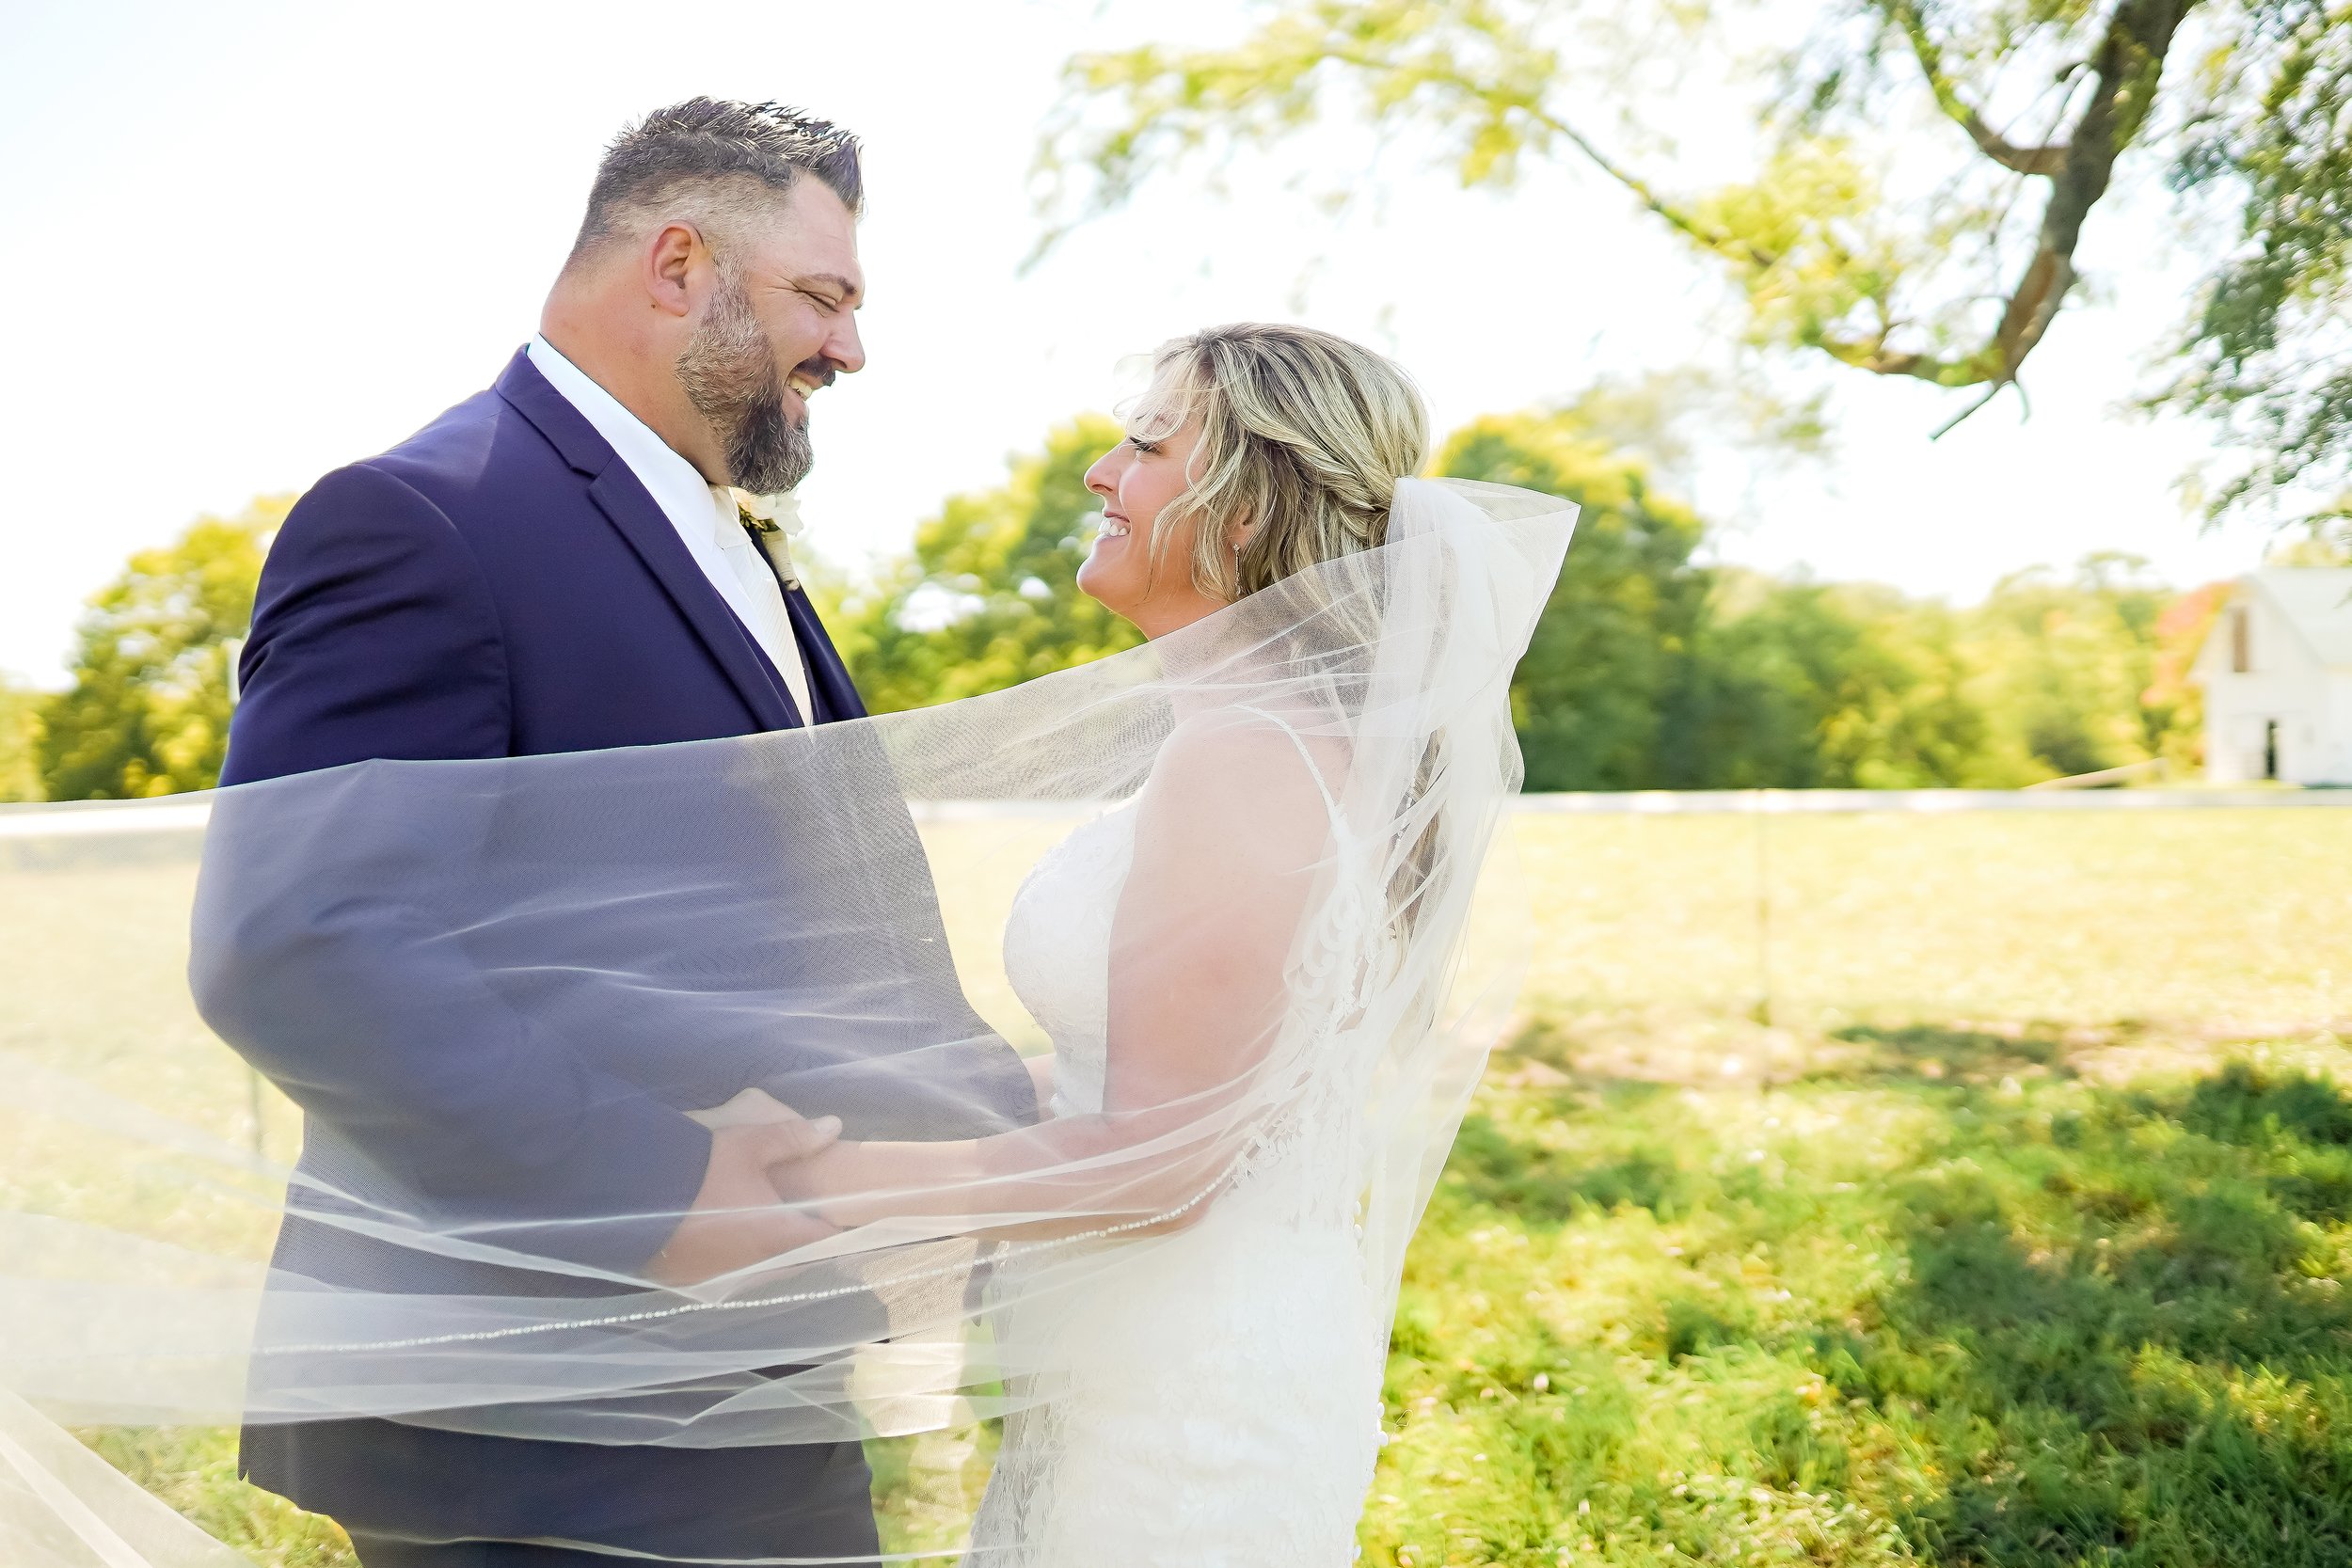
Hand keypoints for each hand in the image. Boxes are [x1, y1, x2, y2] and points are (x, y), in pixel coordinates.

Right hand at [646, 1104, 841, 1286]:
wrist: (633, 1190)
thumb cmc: (702, 1167)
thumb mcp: (751, 1143)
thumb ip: (795, 1137)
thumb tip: (833, 1126)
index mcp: (776, 1237)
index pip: (822, 1240)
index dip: (831, 1225)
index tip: (830, 1209)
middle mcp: (753, 1265)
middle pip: (791, 1259)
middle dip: (798, 1240)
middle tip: (796, 1213)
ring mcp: (719, 1277)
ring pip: (757, 1269)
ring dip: (763, 1251)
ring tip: (762, 1224)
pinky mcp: (689, 1280)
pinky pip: (723, 1274)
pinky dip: (730, 1257)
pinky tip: (724, 1236)